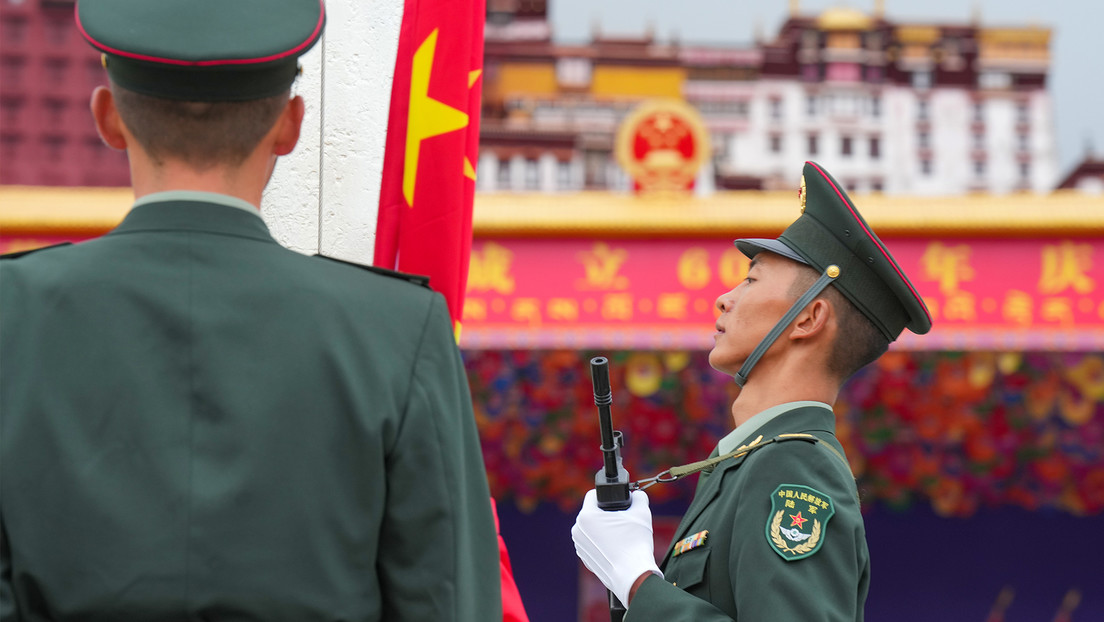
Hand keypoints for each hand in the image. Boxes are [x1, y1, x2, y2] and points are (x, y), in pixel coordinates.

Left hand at [571, 489, 661, 605]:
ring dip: (603, 528)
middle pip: (592, 512)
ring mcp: (579, 545)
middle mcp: (577, 529)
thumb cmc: (635, 543)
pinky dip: (601, 542)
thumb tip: (636, 494)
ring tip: (620, 535)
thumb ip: (638, 497)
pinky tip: (615, 547)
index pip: (593, 495)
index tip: (617, 502)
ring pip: (591, 527)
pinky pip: (592, 542)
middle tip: (622, 520)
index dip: (607, 495)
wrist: (633, 575)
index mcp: (586, 516)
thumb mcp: (641, 512)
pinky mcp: (584, 557)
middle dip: (606, 513)